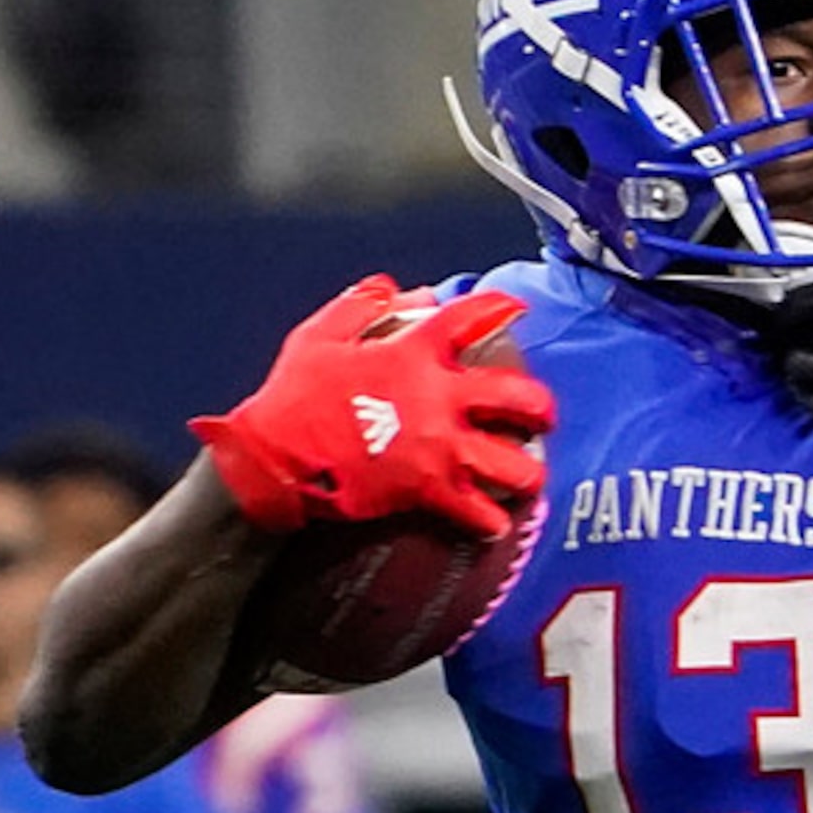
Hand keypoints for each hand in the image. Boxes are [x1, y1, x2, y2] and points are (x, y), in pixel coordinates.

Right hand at [190, 278, 553, 540]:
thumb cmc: (292, 397)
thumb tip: (400, 289)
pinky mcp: (427, 489)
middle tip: (541, 414)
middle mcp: (438, 399)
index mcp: (412, 355)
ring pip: (511, 463)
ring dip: (526, 471)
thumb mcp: (319, 338)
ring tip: (527, 475)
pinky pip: (477, 512)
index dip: (497, 308)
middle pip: (516, 396)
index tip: (515, 308)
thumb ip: (361, 308)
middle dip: (539, 406)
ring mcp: (437, 447)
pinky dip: (490, 521)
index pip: (469, 319)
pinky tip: (495, 522)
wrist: (271, 459)